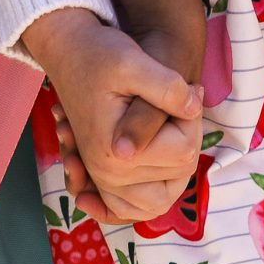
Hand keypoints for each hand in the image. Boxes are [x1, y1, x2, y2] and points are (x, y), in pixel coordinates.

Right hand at [22, 8, 203, 225]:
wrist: (68, 55)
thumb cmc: (98, 55)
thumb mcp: (133, 61)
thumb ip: (168, 87)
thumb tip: (195, 108)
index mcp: (117, 150)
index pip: (185, 150)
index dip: (192, 117)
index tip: (180, 91)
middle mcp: (109, 174)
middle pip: (179, 173)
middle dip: (187, 138)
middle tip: (175, 105)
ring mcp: (105, 180)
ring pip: (163, 198)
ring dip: (176, 168)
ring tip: (170, 130)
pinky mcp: (104, 178)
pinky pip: (135, 208)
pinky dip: (151, 195)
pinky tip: (159, 167)